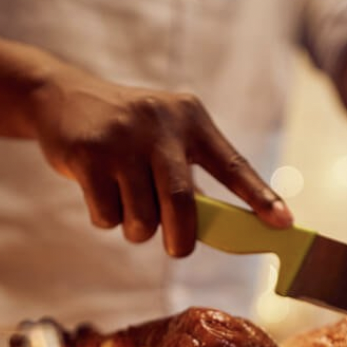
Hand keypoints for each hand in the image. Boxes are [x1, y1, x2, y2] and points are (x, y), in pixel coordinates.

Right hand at [29, 68, 291, 256]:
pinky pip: (107, 214)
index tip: (284, 224)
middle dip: (181, 238)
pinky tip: (98, 193)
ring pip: (142, 217)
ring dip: (136, 229)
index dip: (260, 198)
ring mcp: (122, 138)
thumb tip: (217, 231)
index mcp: (190, 119)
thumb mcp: (165, 139)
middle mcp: (160, 124)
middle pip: (183, 202)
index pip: (233, 165)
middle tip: (177, 248)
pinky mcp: (88, 154)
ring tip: (127, 207)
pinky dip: (106, 219)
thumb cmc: (127, 133)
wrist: (61, 97)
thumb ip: (189, 177)